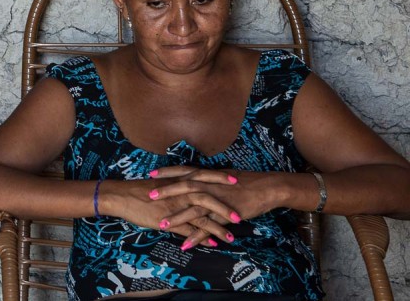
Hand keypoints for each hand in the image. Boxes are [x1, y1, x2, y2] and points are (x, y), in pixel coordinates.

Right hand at [101, 170, 239, 247]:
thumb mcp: (161, 185)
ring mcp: (175, 207)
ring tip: (232, 235)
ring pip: (201, 216)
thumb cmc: (139, 190)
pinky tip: (212, 243)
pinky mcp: (168, 220)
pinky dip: (202, 237)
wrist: (122, 196)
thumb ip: (175, 188)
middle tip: (240, 213)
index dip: (219, 179)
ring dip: (218, 227)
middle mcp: (179, 193)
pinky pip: (189, 230)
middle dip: (225, 206)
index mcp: (178, 181)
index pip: (203, 177)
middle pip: (207, 197)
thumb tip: (185, 190)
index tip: (235, 180)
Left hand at [149, 166, 281, 247]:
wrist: (267, 188)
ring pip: (194, 209)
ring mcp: (218, 201)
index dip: (167, 172)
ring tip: (162, 225)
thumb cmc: (246, 181)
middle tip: (149, 196)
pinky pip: (209, 227)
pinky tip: (185, 244)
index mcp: (208, 176)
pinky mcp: (226, 215)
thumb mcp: (223, 175)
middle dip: (166, 192)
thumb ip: (207, 178)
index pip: (184, 171)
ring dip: (178, 218)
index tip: (151, 173)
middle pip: (184, 188)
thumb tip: (195, 176)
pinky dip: (196, 236)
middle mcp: (211, 186)